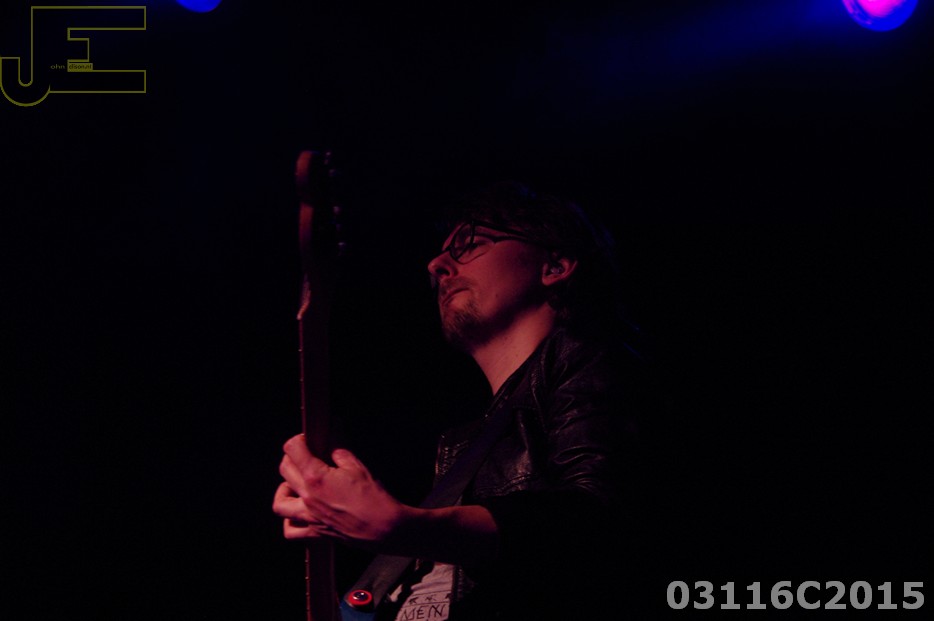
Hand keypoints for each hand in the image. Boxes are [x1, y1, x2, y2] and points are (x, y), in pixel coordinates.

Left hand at [273, 434, 406, 548]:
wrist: (384, 528)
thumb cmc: (373, 498)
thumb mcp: (358, 467)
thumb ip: (339, 452)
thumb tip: (333, 440)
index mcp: (316, 477)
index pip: (293, 450)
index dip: (298, 440)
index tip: (306, 439)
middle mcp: (308, 497)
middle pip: (285, 470)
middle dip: (292, 457)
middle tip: (304, 456)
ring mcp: (309, 517)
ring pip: (279, 502)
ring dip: (284, 490)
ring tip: (296, 484)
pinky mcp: (316, 533)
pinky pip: (291, 530)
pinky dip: (289, 521)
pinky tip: (298, 513)